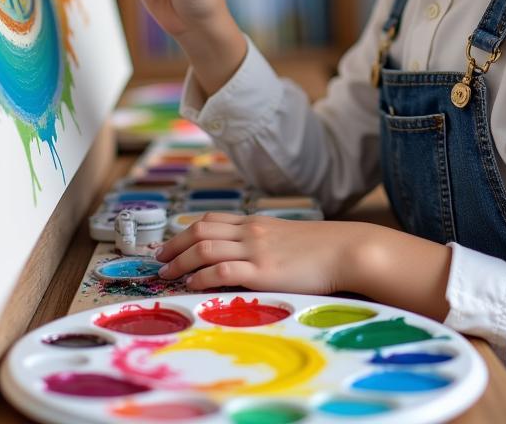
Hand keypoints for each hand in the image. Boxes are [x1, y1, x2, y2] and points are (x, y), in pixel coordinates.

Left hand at [155, 213, 372, 294]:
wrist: (347, 250)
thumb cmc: (322, 249)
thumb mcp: (287, 239)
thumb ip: (265, 244)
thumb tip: (247, 259)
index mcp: (256, 223)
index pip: (211, 220)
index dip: (185, 232)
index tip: (170, 245)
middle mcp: (251, 231)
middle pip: (200, 230)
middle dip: (174, 245)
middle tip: (159, 260)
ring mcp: (256, 249)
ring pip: (205, 247)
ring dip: (180, 261)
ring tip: (167, 275)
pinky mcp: (262, 271)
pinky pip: (222, 269)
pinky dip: (201, 276)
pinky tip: (192, 285)